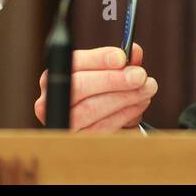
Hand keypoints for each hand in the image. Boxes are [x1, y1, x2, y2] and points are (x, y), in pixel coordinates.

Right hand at [33, 43, 156, 131]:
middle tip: (140, 77)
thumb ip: (121, 61)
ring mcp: (61, 123)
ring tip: (145, 91)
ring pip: (90, 109)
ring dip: (124, 98)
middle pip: (79, 86)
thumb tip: (134, 52)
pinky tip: (137, 107)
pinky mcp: (76, 142)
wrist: (96, 125)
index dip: (98, 59)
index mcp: (56, 76)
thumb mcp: (110, 74)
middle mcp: (50, 100)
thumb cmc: (101, 93)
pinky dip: (123, 116)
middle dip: (114, 80)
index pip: (73, 62)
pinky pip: (100, 129)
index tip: (122, 58)